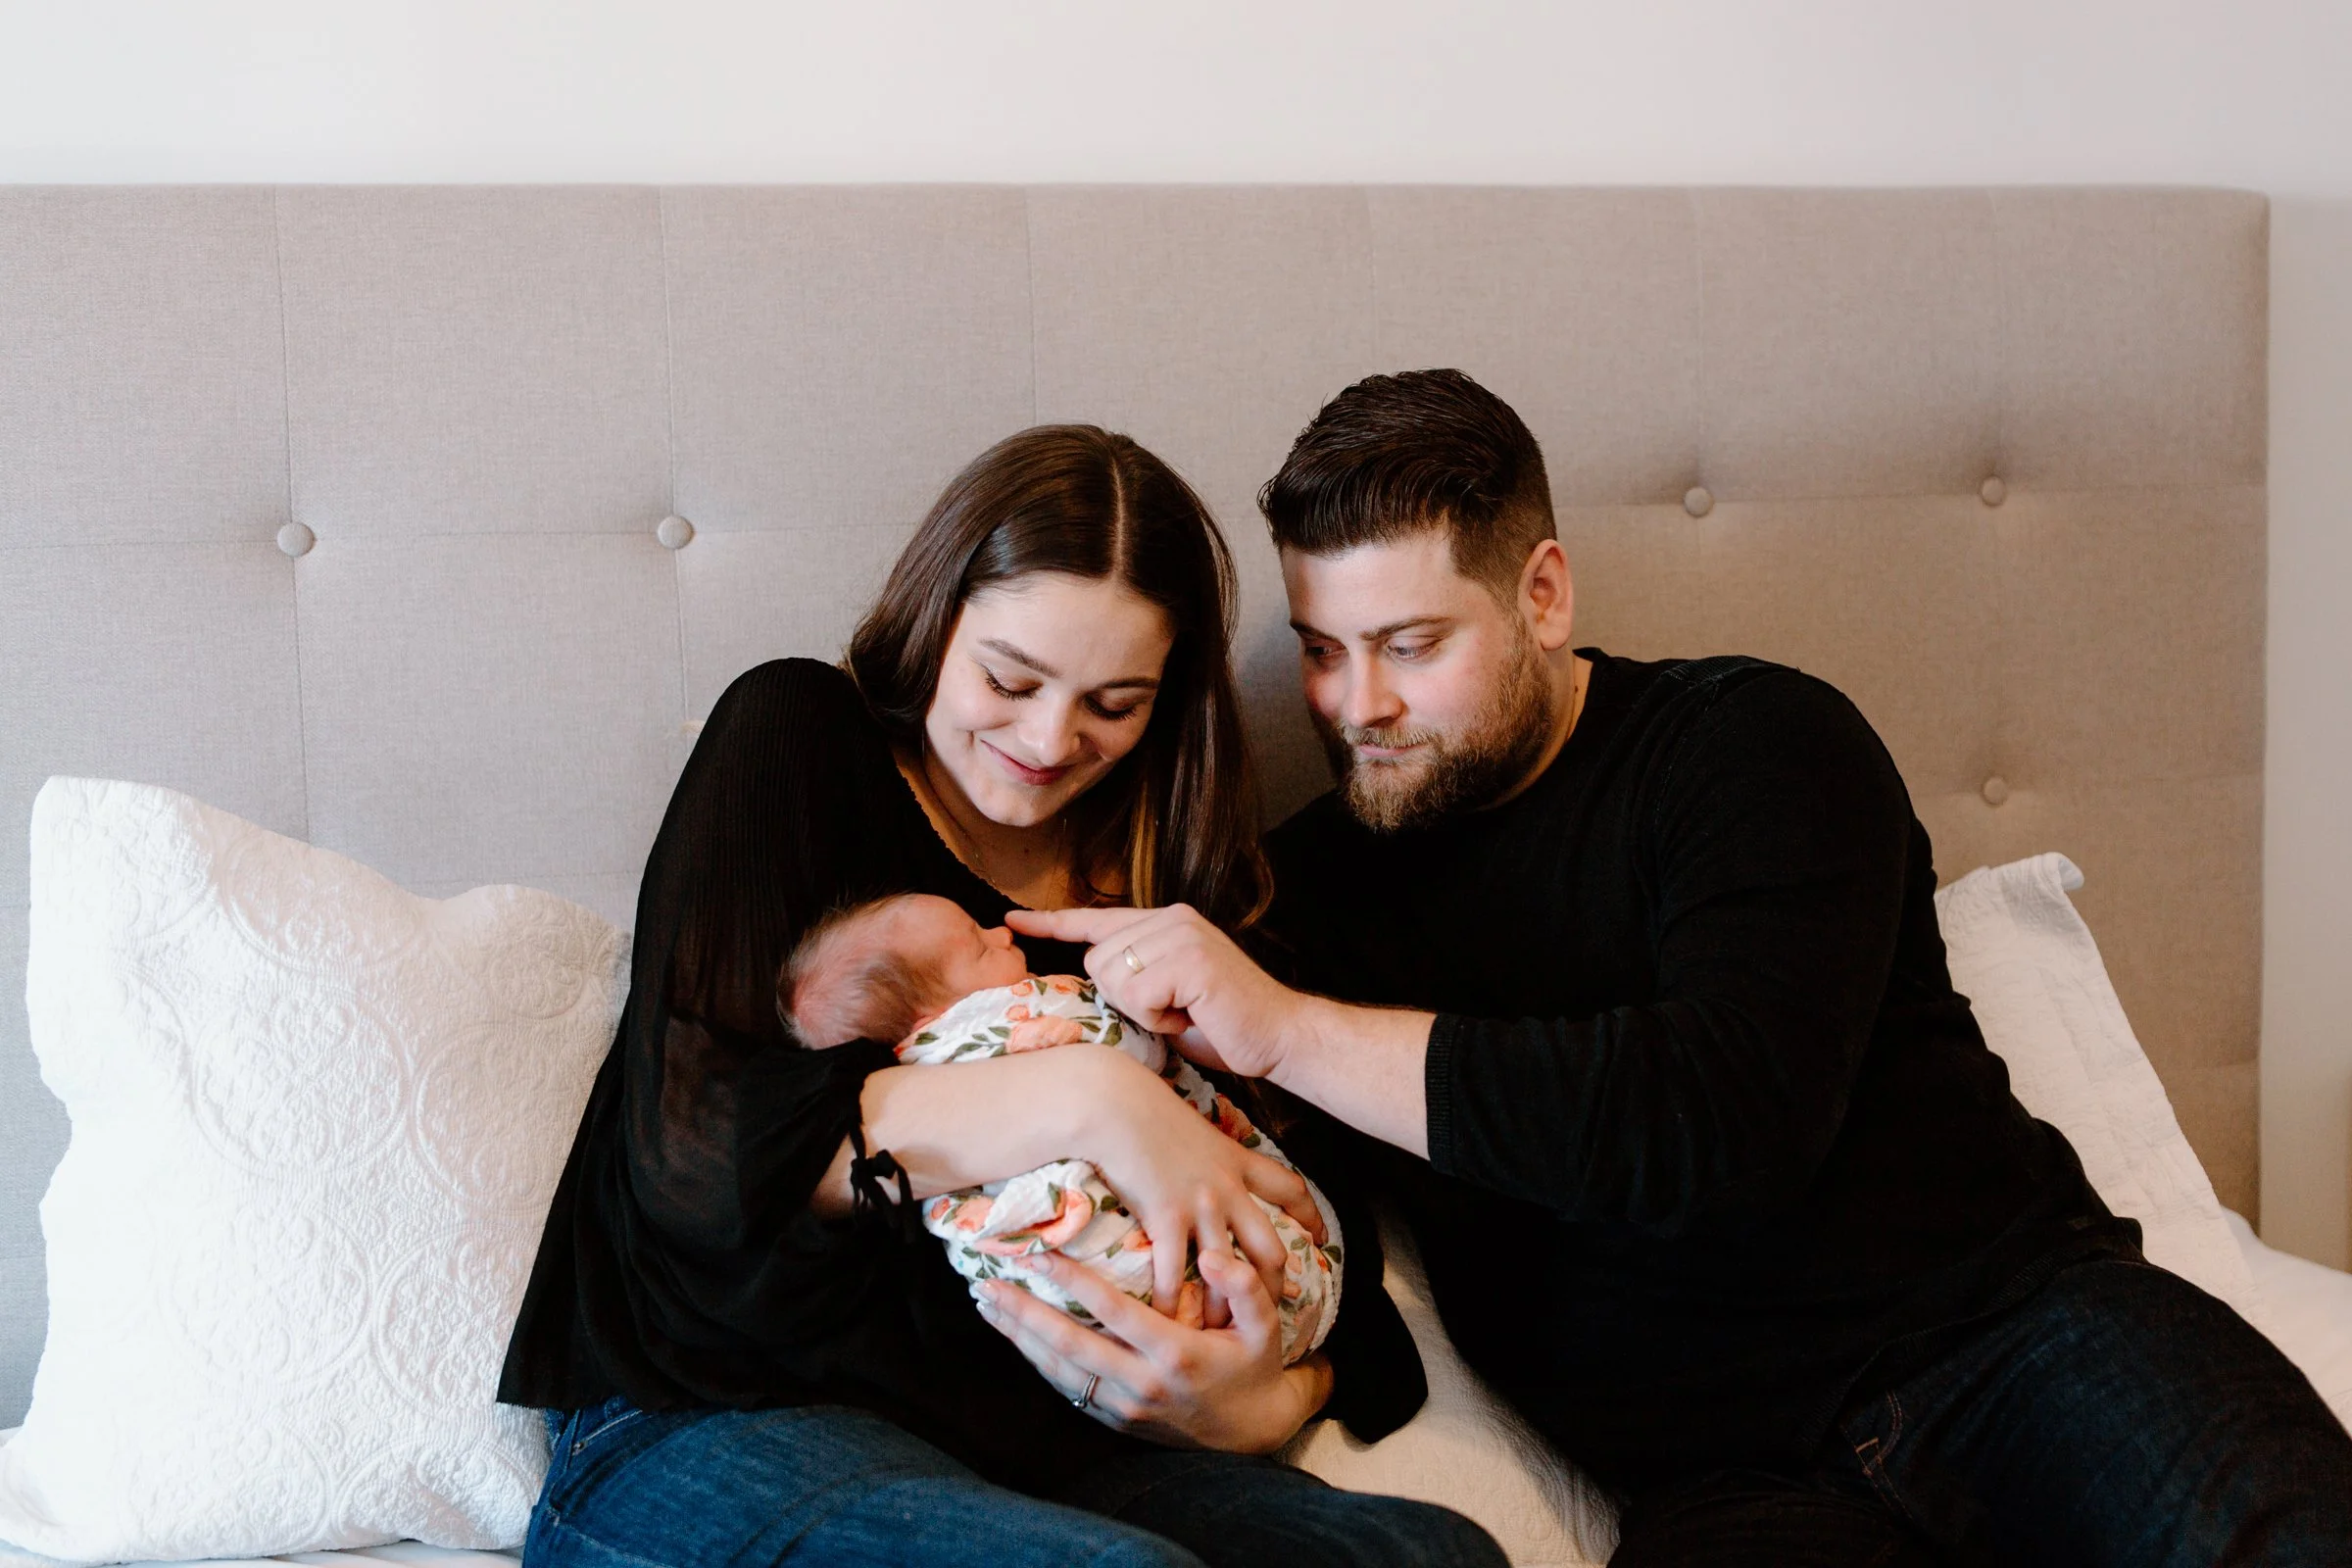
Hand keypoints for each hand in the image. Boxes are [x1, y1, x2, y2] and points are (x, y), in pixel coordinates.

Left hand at [975, 1246, 1328, 1452]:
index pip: (1113, 1312)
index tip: (1039, 1256)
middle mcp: (1142, 1384)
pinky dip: (1038, 1362)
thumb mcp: (1265, 1326)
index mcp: (1175, 1354)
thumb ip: (1245, 1288)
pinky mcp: (1115, 1420)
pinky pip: (1068, 1390)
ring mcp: (1125, 1407)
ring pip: (1060, 1371)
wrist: (1253, 1431)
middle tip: (986, 1285)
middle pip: (1070, 1345)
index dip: (1073, 1283)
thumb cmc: (1255, 1366)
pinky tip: (1016, 1338)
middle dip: (1024, 1314)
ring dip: (1020, 1339)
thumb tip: (1213, 1258)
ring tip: (988, 1307)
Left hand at [1005, 904, 1299, 1079]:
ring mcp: (1180, 933)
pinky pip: (1137, 994)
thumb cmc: (1226, 1026)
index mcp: (1164, 923)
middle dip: (1124, 1000)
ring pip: (1112, 978)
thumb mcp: (1169, 997)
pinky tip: (1192, 1014)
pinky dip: (1159, 1017)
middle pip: (1095, 962)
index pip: (1095, 921)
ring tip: (1185, 1011)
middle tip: (1173, 1011)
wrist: (1281, 1038)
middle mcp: (1170, 918)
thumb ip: (1134, 980)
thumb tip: (1092, 985)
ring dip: (1143, 1010)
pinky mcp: (1188, 957)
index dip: (1050, 923)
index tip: (1011, 920)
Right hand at [1074, 1047, 1325, 1310]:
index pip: (1289, 1188)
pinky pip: (1174, 1271)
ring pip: (1229, 1269)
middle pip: (1269, 1246)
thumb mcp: (1189, 1124)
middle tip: (1267, 1312)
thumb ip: (1202, 1148)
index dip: (1310, 1215)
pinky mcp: (1166, 1216)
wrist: (1115, 1102)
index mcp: (1237, 1160)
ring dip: (1223, 1306)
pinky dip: (1170, 1302)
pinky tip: (1164, 1322)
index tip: (1319, 1238)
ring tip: (1215, 1334)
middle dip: (1273, 1286)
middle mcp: (1227, 1187)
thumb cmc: (1142, 1106)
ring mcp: (1200, 1204)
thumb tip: (1196, 1155)